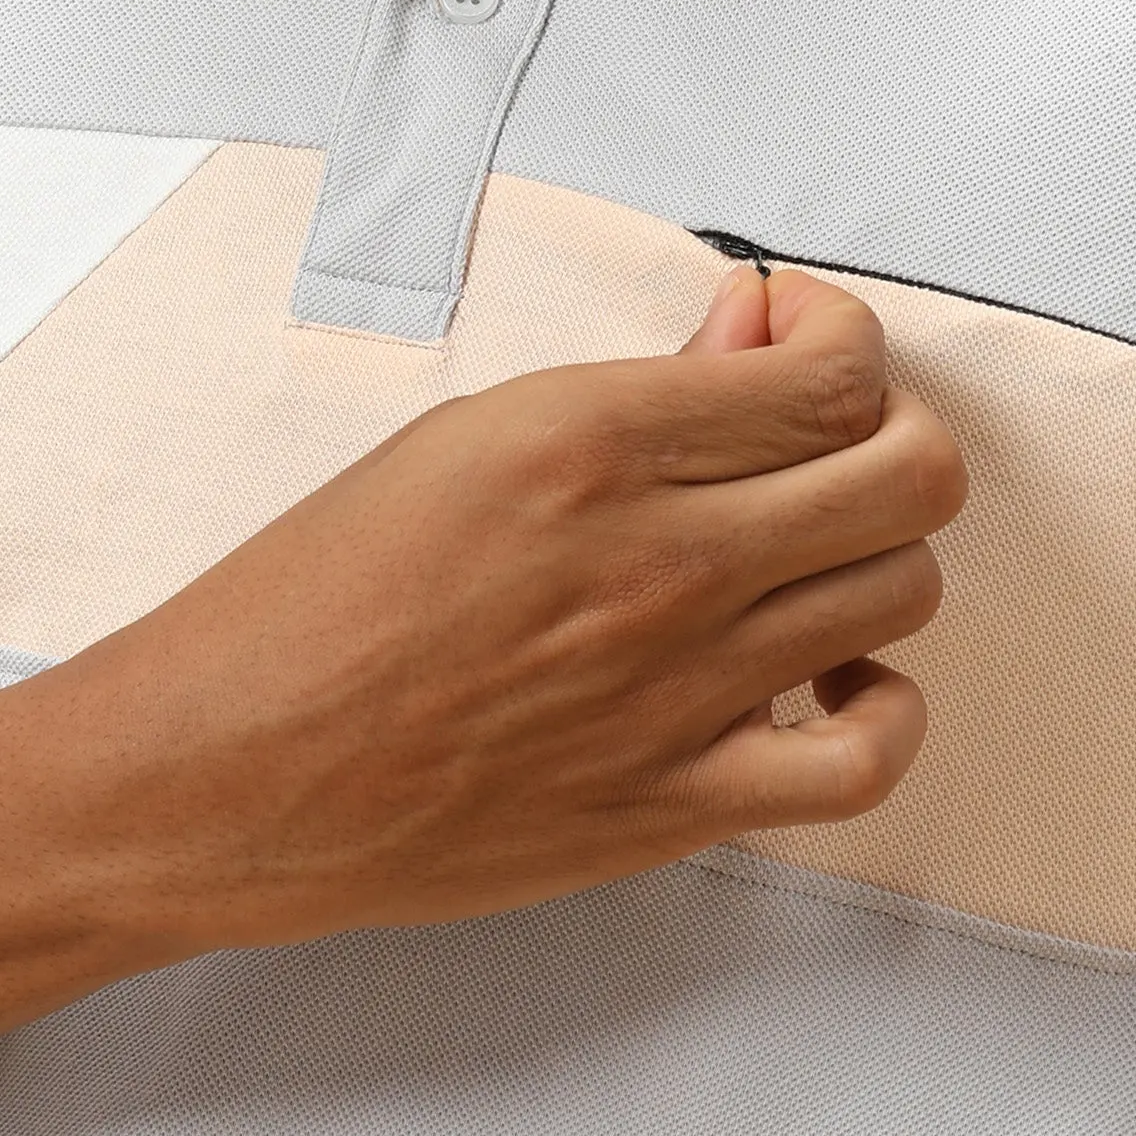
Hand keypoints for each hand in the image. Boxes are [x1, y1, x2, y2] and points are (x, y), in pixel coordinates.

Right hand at [56, 266, 962, 948]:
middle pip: (909, 474)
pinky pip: (866, 760)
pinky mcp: (676, 803)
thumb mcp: (463, 437)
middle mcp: (658, 558)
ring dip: (876, 559)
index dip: (848, 347)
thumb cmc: (315, 599)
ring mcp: (680, 688)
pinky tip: (829, 685)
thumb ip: (638, 391)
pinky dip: (883, 712)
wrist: (227, 771)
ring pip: (902, 593)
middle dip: (892, 438)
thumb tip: (754, 333)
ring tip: (805, 562)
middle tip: (826, 449)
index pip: (835, 373)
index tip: (802, 351)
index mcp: (592, 441)